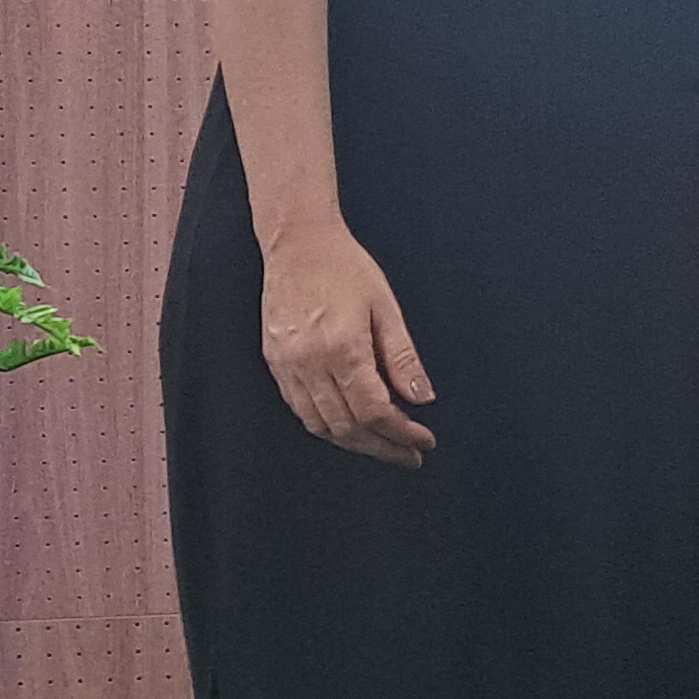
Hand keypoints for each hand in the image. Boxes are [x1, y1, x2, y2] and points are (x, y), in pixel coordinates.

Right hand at [258, 227, 436, 465]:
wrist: (298, 244)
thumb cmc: (344, 267)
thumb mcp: (386, 308)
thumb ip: (403, 358)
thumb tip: (422, 397)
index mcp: (342, 349)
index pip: (374, 412)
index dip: (401, 434)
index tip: (423, 441)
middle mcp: (309, 363)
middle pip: (347, 427)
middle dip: (382, 447)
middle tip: (409, 454)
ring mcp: (287, 366)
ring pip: (320, 425)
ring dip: (354, 443)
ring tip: (383, 446)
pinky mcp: (275, 363)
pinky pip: (300, 409)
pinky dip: (326, 426)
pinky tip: (348, 426)